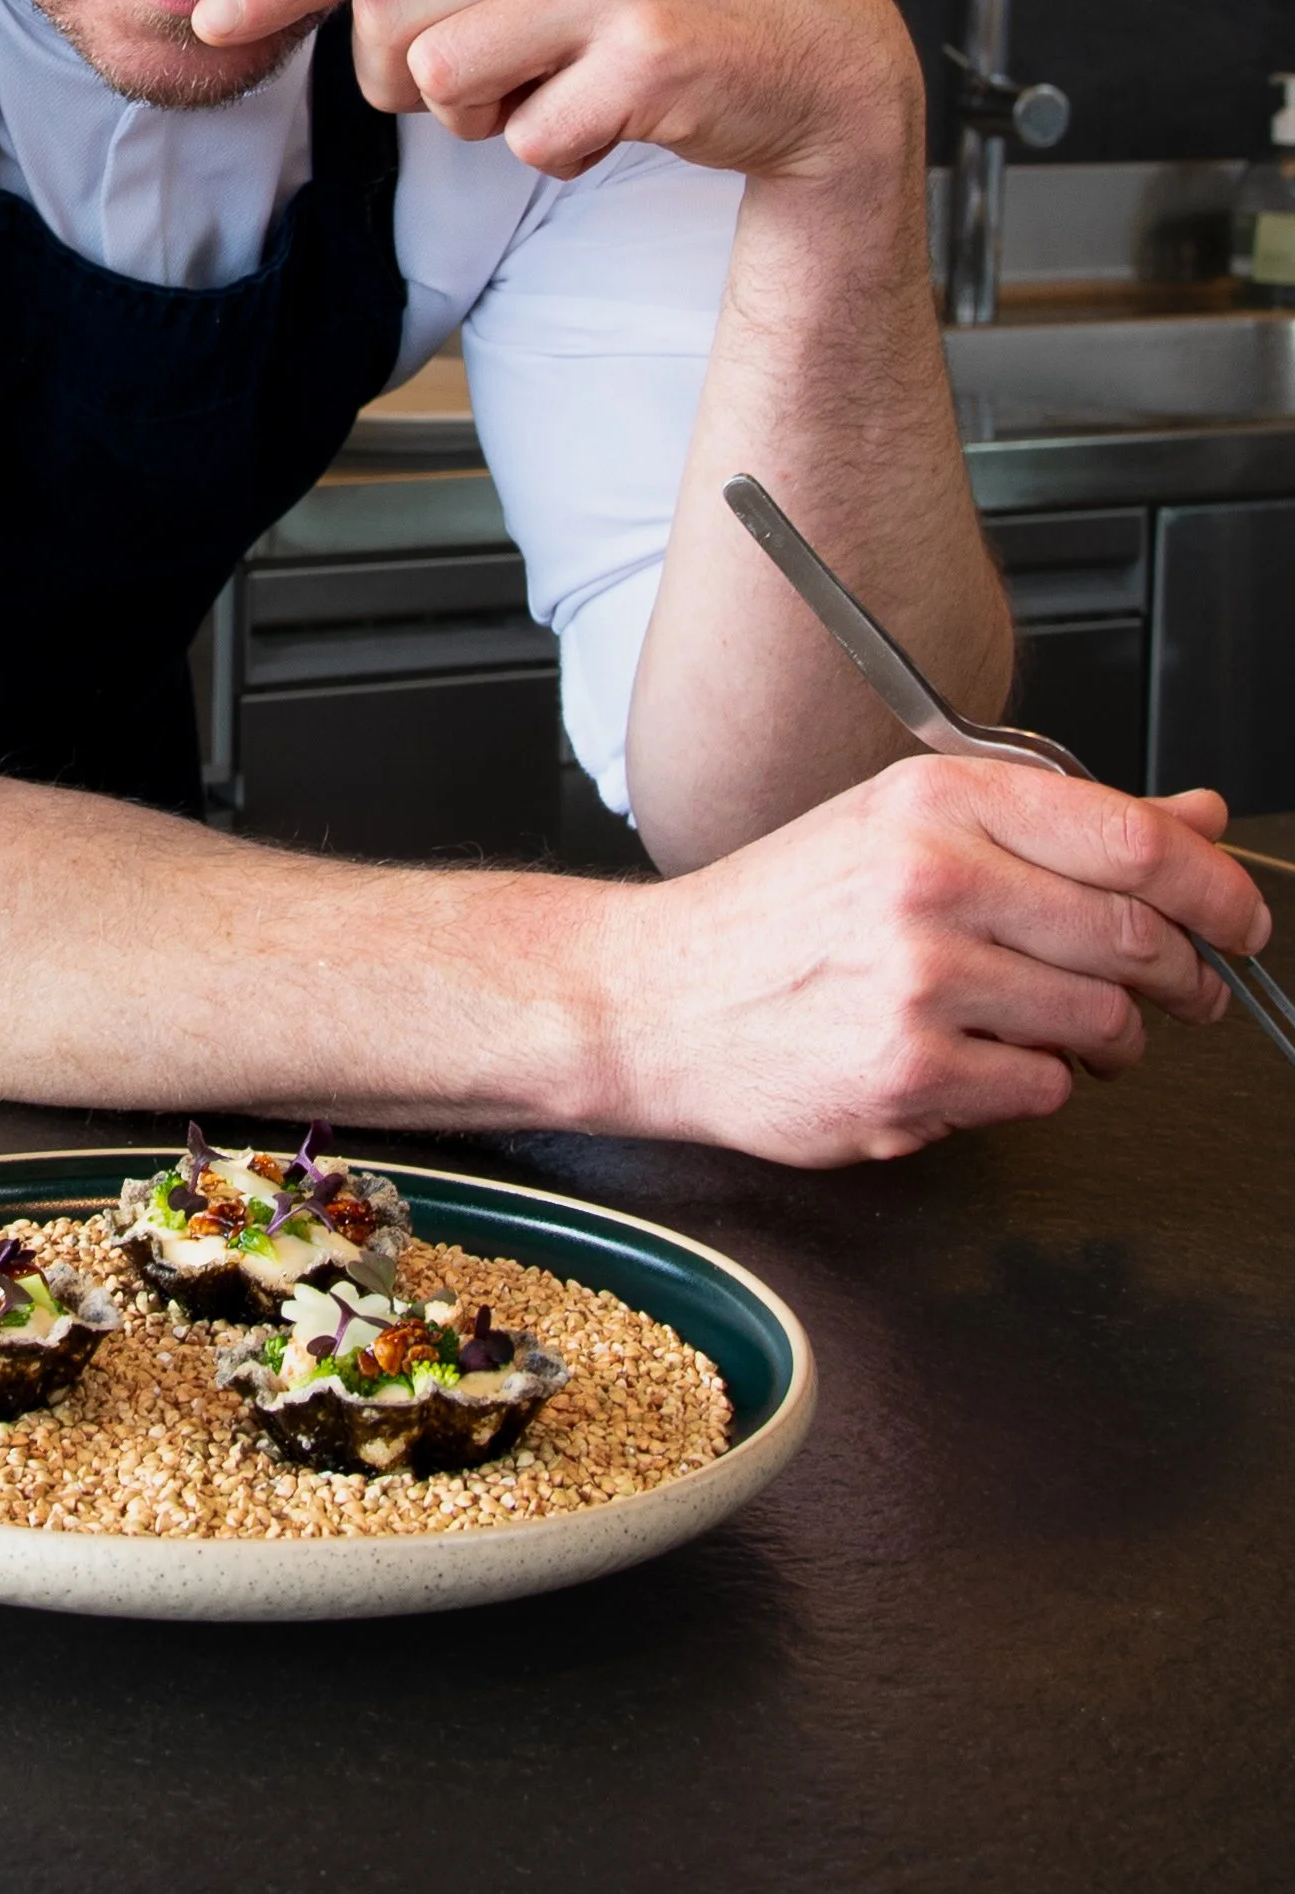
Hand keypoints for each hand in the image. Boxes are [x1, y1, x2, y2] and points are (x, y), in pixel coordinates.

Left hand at [191, 0, 914, 183]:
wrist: (822, 47)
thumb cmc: (673, 0)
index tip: (210, 16)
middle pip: (386, 19)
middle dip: (400, 81)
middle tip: (481, 88)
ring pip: (444, 82)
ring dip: (488, 119)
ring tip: (562, 90)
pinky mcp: (649, 55)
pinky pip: (532, 139)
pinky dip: (562, 150)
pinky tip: (619, 117)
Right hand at [607, 763, 1273, 1165]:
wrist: (657, 998)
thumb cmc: (779, 915)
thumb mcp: (908, 830)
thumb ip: (1060, 826)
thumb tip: (1194, 821)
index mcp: (937, 802)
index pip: (1130, 840)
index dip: (1217, 886)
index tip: (1243, 917)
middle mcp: (932, 879)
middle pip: (1136, 936)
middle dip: (1178, 977)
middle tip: (1177, 990)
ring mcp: (922, 980)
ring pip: (1101, 1022)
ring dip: (1105, 1040)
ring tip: (1049, 1028)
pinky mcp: (912, 1072)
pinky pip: (1041, 1092)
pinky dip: (1028, 1086)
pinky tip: (969, 1060)